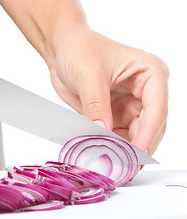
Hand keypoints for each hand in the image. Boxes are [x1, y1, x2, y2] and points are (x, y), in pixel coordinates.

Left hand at [49, 27, 168, 155]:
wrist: (63, 50)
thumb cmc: (80, 49)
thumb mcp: (88, 75)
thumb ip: (96, 105)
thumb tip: (102, 132)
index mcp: (150, 73)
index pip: (157, 109)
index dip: (148, 134)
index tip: (137, 154)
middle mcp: (145, 91)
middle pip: (150, 127)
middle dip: (137, 148)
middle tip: (124, 168)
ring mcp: (131, 105)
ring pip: (135, 136)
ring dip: (124, 151)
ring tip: (113, 167)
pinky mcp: (115, 115)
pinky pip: (117, 136)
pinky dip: (111, 148)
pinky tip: (103, 157)